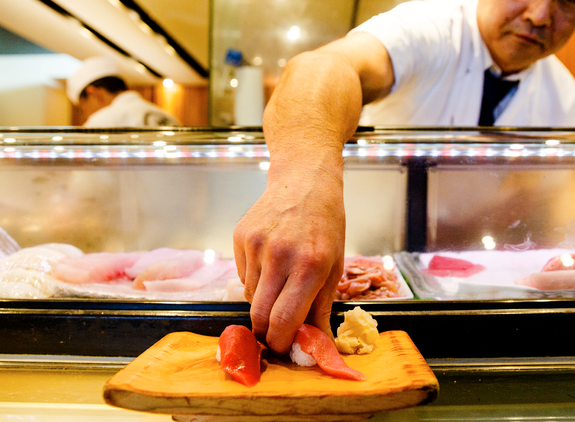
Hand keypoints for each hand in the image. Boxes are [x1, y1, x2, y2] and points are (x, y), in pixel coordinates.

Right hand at [233, 164, 344, 353]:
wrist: (304, 181)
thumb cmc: (325, 226)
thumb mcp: (334, 266)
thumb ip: (321, 308)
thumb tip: (317, 345)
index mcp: (310, 266)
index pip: (283, 320)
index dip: (280, 342)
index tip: (283, 348)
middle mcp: (280, 255)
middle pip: (259, 315)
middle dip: (265, 332)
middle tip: (274, 334)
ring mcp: (256, 245)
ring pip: (249, 296)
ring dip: (262, 302)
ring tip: (280, 283)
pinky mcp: (240, 236)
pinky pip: (242, 275)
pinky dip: (254, 280)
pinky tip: (269, 262)